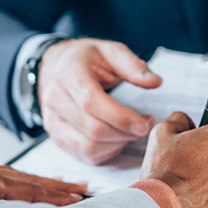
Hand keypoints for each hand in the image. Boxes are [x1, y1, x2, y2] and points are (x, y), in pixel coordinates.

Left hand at [0, 152, 87, 205]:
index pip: (29, 190)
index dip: (56, 196)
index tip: (79, 199)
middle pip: (29, 180)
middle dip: (59, 185)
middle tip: (84, 188)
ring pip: (17, 176)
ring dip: (42, 181)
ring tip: (63, 183)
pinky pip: (1, 175)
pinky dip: (19, 179)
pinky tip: (18, 182)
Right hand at [38, 38, 162, 164]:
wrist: (55, 68)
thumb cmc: (87, 60)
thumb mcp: (110, 52)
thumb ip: (133, 66)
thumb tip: (155, 82)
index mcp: (68, 74)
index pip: (91, 103)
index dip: (121, 117)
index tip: (145, 123)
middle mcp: (55, 99)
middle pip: (93, 130)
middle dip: (126, 133)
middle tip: (146, 124)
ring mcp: (52, 121)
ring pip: (89, 147)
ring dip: (118, 143)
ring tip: (132, 130)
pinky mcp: (57, 138)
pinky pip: (86, 155)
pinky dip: (108, 150)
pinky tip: (118, 137)